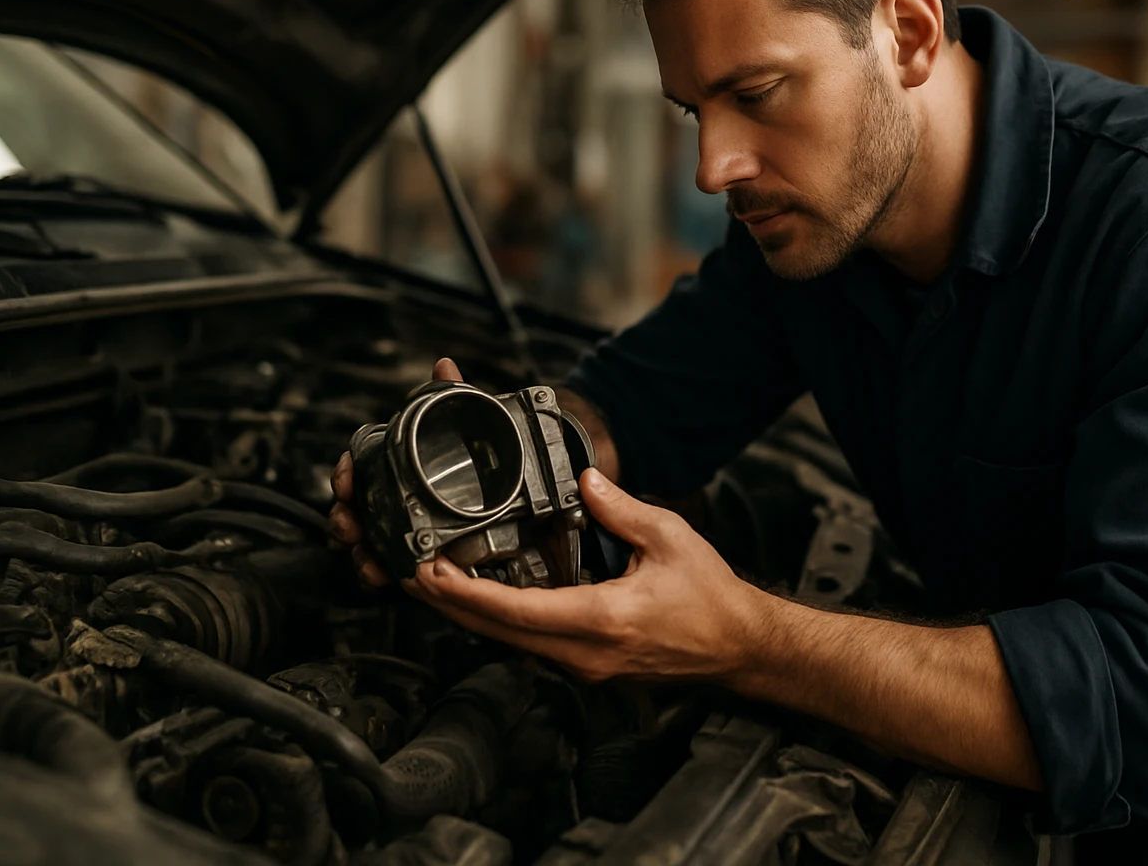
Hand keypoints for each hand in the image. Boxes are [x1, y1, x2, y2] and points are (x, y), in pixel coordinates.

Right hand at [328, 357, 464, 588]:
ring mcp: (398, 528)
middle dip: (345, 518)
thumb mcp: (466, 423)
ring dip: (360, 551)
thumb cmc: (478, 455)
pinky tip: (383, 574)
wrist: (509, 489)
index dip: (346, 474)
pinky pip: (387, 564)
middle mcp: (390, 497)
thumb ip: (451, 394)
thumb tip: (445, 364)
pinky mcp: (412, 554)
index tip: (347, 480)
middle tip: (352, 524)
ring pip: (365, 541)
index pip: (358, 467)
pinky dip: (379, 570)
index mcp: (395, 466)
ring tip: (368, 558)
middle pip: (353, 509)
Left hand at [402, 467, 770, 683]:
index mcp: (603, 620)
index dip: (467, 594)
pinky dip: (498, 623)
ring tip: (433, 585)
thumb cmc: (711, 599)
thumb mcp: (670, 538)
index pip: (518, 611)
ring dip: (469, 616)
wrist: (738, 646)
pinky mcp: (585, 667)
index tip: (431, 573)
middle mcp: (584, 654)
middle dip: (448, 605)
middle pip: (497, 634)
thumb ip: (621, 508)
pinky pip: (529, 646)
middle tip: (409, 574)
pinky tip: (481, 601)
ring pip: (509, 643)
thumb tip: (585, 480)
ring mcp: (583, 667)